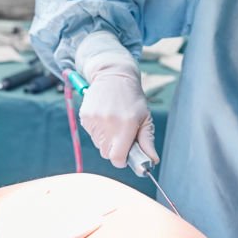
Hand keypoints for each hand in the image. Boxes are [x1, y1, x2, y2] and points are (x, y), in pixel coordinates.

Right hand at [76, 32, 159, 168]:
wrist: (114, 76)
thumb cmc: (132, 99)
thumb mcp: (145, 118)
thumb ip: (147, 142)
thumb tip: (152, 162)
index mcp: (126, 125)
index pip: (117, 158)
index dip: (122, 160)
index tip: (125, 155)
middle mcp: (109, 123)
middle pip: (106, 153)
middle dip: (115, 149)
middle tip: (121, 134)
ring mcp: (95, 119)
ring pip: (98, 144)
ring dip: (106, 139)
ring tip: (113, 122)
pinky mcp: (85, 116)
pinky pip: (91, 134)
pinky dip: (98, 131)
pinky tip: (104, 116)